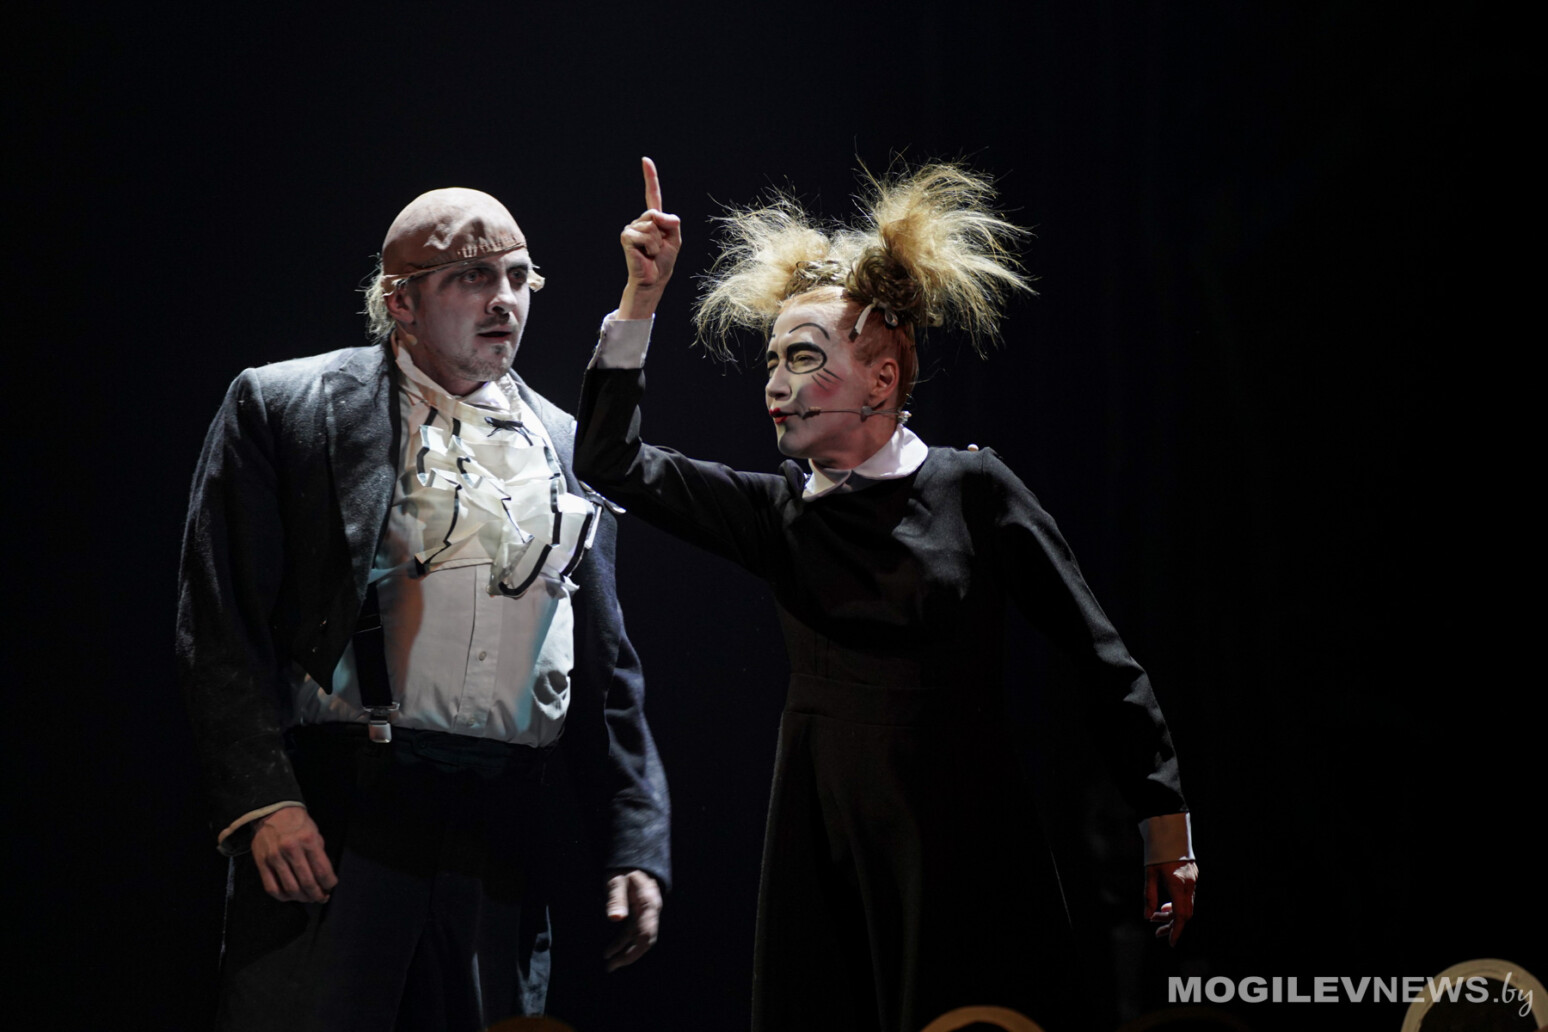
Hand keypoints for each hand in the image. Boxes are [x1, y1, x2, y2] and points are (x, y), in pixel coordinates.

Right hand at [251, 806, 336, 903]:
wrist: (272, 811)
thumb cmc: (297, 823)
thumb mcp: (315, 833)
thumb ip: (319, 854)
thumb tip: (324, 878)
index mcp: (308, 840)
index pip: (322, 870)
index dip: (329, 884)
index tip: (331, 887)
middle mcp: (291, 849)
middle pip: (307, 882)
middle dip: (317, 894)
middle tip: (321, 897)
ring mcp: (275, 857)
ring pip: (290, 888)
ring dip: (302, 898)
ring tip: (308, 898)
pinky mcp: (262, 863)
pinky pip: (272, 888)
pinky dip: (283, 897)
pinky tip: (291, 896)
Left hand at [603, 869, 662, 971]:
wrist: (631, 857)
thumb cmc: (623, 867)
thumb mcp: (617, 879)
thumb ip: (616, 898)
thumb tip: (616, 919)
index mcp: (649, 904)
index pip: (646, 935)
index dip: (633, 951)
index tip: (618, 961)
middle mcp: (651, 910)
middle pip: (644, 940)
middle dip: (628, 955)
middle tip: (610, 967)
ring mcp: (646, 912)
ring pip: (638, 937)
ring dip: (624, 950)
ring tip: (608, 961)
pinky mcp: (639, 911)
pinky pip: (633, 930)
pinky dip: (623, 941)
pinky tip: (611, 949)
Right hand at [618, 156, 682, 319]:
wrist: (654, 279)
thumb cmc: (664, 261)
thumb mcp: (675, 238)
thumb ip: (672, 222)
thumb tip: (658, 215)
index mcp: (654, 219)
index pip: (652, 195)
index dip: (650, 177)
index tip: (645, 160)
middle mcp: (640, 220)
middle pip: (656, 214)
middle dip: (664, 232)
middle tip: (658, 248)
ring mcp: (631, 228)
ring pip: (652, 226)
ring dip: (657, 243)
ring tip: (652, 253)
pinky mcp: (626, 237)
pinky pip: (644, 235)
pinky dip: (650, 247)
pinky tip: (645, 254)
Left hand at [1144, 860, 1197, 945]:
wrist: (1170, 834)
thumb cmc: (1157, 854)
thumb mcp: (1149, 875)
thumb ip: (1149, 897)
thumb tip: (1147, 916)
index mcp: (1178, 885)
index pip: (1180, 915)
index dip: (1176, 931)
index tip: (1170, 942)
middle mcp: (1189, 885)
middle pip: (1185, 914)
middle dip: (1172, 925)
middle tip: (1157, 933)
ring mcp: (1193, 881)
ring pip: (1186, 906)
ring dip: (1172, 914)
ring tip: (1155, 916)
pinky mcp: (1193, 877)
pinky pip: (1187, 897)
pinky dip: (1176, 904)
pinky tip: (1165, 905)